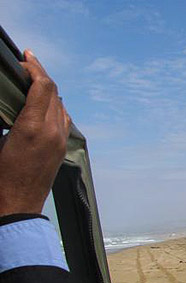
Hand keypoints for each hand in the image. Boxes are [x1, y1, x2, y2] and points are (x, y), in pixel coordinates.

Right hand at [0, 50, 70, 216]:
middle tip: (27, 64)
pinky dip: (55, 106)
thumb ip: (6, 116)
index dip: (35, 68)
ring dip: (48, 90)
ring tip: (32, 80)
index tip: (25, 58)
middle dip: (41, 75)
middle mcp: (53, 132)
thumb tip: (10, 101)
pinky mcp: (62, 149)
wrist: (17, 206)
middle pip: (55, 93)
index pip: (44, 87)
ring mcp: (61, 141)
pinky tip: (43, 104)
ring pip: (61, 105)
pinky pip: (64, 120)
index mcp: (34, 128)